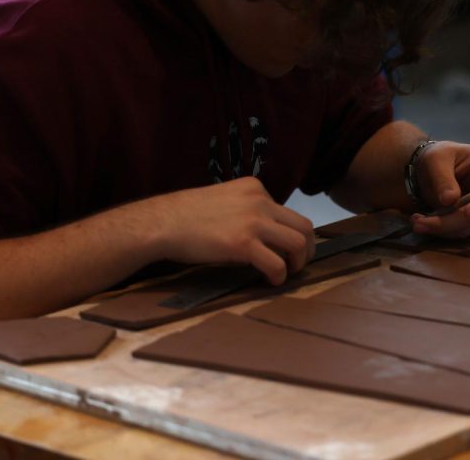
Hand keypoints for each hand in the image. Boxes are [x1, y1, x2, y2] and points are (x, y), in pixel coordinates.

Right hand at [145, 177, 314, 284]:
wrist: (162, 223)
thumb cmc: (186, 216)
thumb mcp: (224, 201)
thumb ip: (246, 212)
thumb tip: (265, 238)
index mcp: (254, 187)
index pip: (288, 212)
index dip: (290, 234)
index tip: (285, 248)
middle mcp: (260, 200)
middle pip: (303, 226)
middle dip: (306, 248)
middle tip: (298, 264)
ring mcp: (254, 221)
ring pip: (298, 243)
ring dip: (298, 262)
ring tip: (287, 273)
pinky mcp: (243, 243)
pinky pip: (277, 263)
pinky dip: (279, 275)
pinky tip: (271, 281)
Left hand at [409, 142, 469, 238]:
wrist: (430, 167)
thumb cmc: (437, 156)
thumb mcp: (435, 159)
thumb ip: (443, 178)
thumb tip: (450, 201)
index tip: (467, 211)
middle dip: (455, 220)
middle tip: (424, 223)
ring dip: (445, 228)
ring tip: (418, 223)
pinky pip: (462, 229)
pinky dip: (442, 230)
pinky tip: (422, 224)